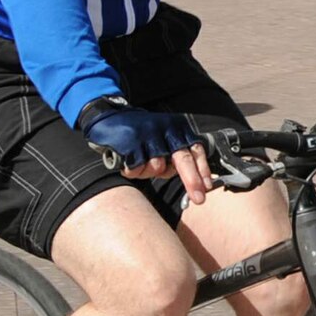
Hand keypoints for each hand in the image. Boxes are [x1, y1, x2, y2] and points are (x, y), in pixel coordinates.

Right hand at [80, 103, 212, 203]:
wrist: (108, 116)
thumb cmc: (141, 132)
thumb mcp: (165, 137)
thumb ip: (178, 155)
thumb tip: (196, 182)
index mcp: (178, 129)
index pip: (196, 150)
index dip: (203, 170)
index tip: (207, 187)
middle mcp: (166, 131)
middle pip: (183, 159)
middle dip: (192, 181)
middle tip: (199, 199)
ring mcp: (148, 136)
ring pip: (157, 168)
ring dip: (149, 173)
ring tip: (140, 161)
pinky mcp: (130, 143)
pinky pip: (137, 169)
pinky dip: (133, 171)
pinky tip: (129, 161)